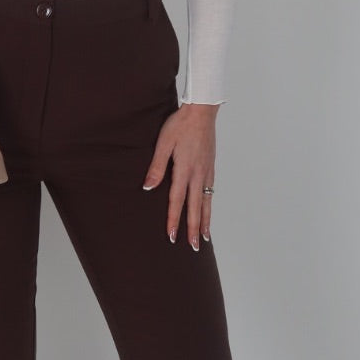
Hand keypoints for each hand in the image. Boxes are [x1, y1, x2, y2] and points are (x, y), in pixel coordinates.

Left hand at [142, 102, 218, 248]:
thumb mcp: (164, 144)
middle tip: (195, 247)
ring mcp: (207, 171)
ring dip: (205, 221)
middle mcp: (198, 174)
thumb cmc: (180, 125)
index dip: (174, 220)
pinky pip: (211, 192)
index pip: (177, 201)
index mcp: (184, 170)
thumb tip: (148, 187)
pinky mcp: (211, 167)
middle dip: (193, 229)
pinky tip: (207, 211)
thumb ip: (156, 167)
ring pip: (206, 202)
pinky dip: (210, 205)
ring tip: (205, 237)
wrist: (202, 111)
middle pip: (196, 207)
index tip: (172, 237)